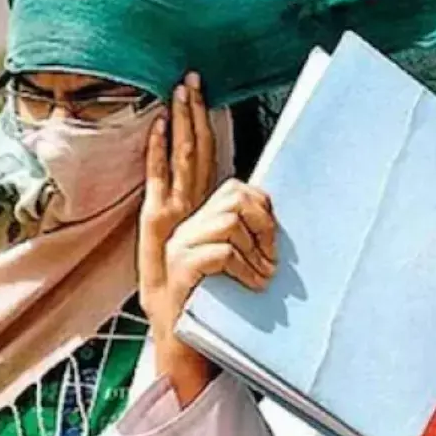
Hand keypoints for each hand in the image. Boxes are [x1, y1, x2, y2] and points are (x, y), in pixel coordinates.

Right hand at [138, 74, 278, 403]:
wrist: (184, 346)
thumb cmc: (210, 298)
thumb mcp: (225, 254)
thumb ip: (236, 225)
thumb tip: (263, 199)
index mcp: (186, 217)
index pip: (188, 164)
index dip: (187, 127)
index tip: (184, 93)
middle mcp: (172, 223)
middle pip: (185, 162)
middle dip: (186, 121)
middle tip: (186, 89)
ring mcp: (172, 245)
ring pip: (229, 214)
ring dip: (258, 243)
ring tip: (264, 271)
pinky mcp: (180, 272)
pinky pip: (225, 252)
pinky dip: (248, 269)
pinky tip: (254, 282)